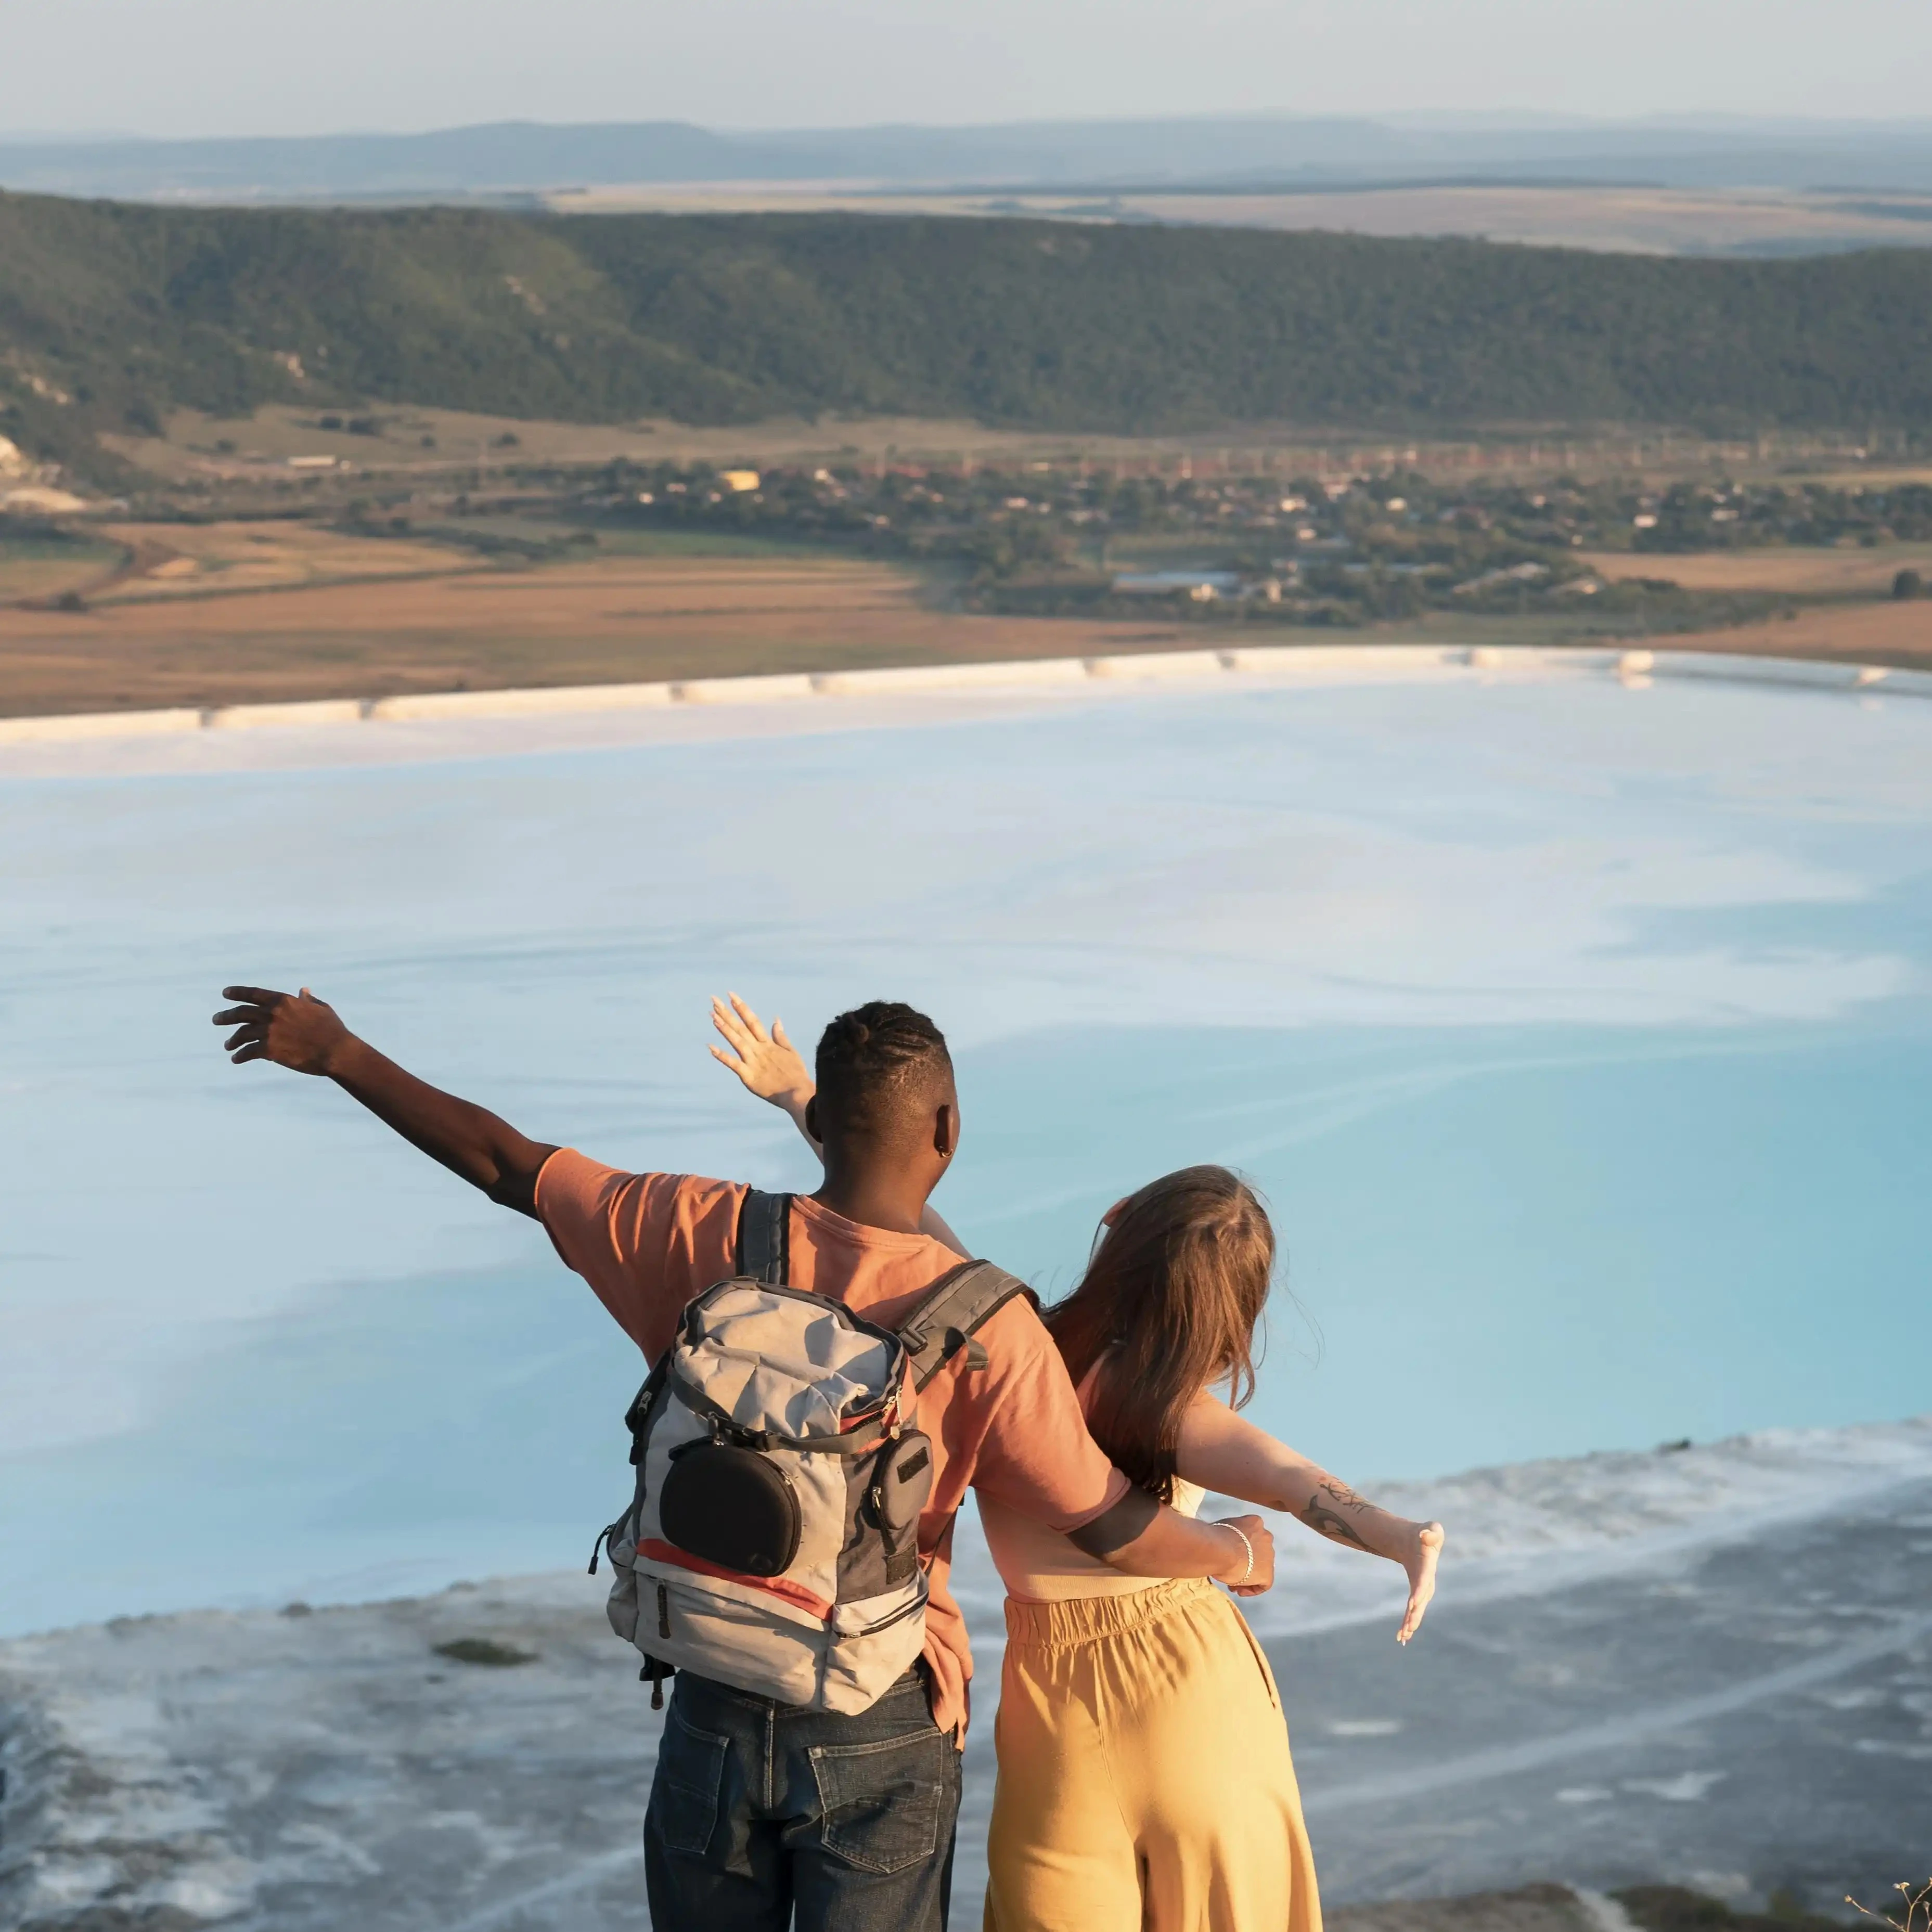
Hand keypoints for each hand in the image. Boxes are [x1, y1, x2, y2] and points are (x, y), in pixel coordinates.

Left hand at [213, 985, 351, 1075]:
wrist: (336, 1051)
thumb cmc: (332, 1029)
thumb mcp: (321, 1009)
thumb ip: (308, 999)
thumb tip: (303, 990)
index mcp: (283, 1001)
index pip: (253, 994)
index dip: (237, 992)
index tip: (225, 993)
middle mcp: (272, 1014)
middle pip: (241, 1013)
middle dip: (226, 1016)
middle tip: (217, 1019)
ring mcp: (269, 1032)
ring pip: (242, 1034)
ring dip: (232, 1040)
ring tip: (228, 1045)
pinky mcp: (269, 1050)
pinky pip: (248, 1052)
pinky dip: (240, 1056)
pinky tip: (236, 1059)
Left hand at [710, 995, 813, 1119]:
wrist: (799, 1094)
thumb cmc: (796, 1075)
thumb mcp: (791, 1052)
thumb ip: (780, 1036)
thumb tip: (775, 1019)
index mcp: (768, 1044)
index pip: (752, 1021)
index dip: (741, 1007)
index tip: (731, 995)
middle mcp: (759, 1049)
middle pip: (741, 1028)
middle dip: (727, 1013)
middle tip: (714, 1000)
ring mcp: (753, 1062)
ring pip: (736, 1041)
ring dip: (724, 1028)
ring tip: (713, 1015)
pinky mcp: (748, 1076)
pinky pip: (733, 1064)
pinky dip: (722, 1056)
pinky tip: (711, 1047)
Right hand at [1216, 1513, 1274, 1595]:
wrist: (1218, 1549)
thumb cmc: (1214, 1538)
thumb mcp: (1222, 1529)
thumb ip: (1229, 1535)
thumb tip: (1222, 1544)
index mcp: (1255, 1523)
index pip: (1252, 1537)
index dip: (1241, 1549)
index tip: (1230, 1556)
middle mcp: (1266, 1536)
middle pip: (1259, 1552)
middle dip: (1247, 1563)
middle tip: (1232, 1570)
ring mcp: (1269, 1555)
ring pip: (1261, 1568)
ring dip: (1248, 1576)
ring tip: (1232, 1584)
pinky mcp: (1267, 1573)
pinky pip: (1263, 1584)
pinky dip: (1252, 1589)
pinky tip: (1238, 1590)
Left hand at [1396, 1520, 1443, 1643]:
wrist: (1419, 1541)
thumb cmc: (1427, 1534)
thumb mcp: (1432, 1528)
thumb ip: (1431, 1531)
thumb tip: (1423, 1534)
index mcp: (1428, 1568)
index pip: (1423, 1581)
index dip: (1419, 1592)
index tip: (1413, 1603)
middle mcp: (1427, 1583)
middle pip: (1421, 1601)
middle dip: (1415, 1614)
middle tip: (1409, 1627)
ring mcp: (1422, 1590)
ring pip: (1416, 1610)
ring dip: (1410, 1623)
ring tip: (1402, 1637)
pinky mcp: (1416, 1595)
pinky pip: (1412, 1610)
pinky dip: (1407, 1623)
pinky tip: (1401, 1637)